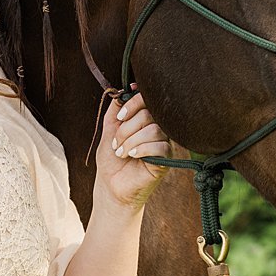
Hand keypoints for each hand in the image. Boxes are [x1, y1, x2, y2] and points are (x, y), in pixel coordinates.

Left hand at [94, 91, 169, 207]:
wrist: (111, 185)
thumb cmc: (111, 160)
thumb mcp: (109, 130)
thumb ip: (116, 110)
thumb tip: (125, 89)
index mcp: (145, 120)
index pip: (148, 100)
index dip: (133, 103)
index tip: (120, 116)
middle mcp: (157, 129)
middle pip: (149, 114)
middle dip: (127, 128)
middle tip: (117, 143)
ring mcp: (163, 143)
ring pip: (154, 130)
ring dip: (131, 141)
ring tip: (121, 152)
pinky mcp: (167, 159)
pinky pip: (160, 146)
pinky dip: (142, 149)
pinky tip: (132, 157)